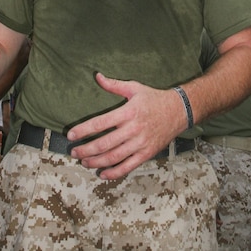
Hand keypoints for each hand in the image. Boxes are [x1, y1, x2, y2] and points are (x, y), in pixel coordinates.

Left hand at [67, 73, 187, 179]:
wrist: (178, 111)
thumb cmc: (154, 98)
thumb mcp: (134, 88)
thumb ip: (114, 85)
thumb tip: (97, 76)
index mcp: (128, 112)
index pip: (101, 123)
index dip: (84, 130)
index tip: (71, 135)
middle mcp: (133, 129)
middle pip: (104, 144)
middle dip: (86, 150)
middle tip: (74, 152)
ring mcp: (140, 143)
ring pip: (114, 157)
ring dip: (96, 162)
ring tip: (84, 162)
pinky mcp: (146, 154)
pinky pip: (128, 166)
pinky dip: (113, 172)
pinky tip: (102, 173)